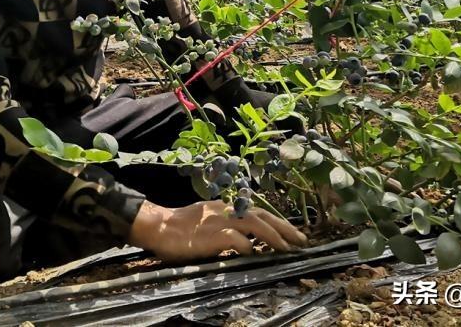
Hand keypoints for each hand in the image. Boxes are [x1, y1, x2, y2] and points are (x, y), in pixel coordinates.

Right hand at [128, 199, 306, 261]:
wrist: (159, 227)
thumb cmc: (181, 227)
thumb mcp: (208, 220)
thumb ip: (227, 227)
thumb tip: (248, 239)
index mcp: (227, 207)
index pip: (258, 211)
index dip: (277, 221)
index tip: (293, 233)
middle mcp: (227, 211)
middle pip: (262, 215)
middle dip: (284, 228)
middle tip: (301, 240)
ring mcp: (220, 222)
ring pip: (254, 224)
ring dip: (273, 236)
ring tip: (287, 247)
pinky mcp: (211, 235)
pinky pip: (235, 239)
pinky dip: (247, 245)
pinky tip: (255, 253)